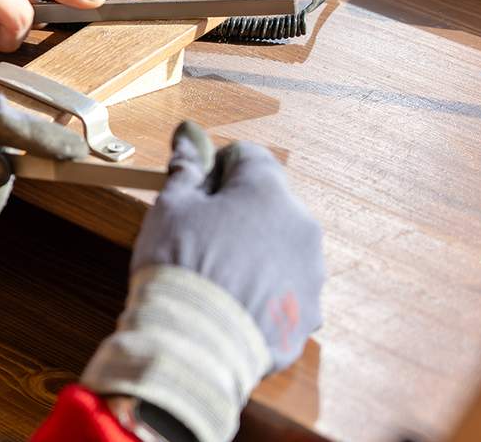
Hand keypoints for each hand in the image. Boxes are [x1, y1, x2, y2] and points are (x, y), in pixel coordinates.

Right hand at [81, 122, 323, 441]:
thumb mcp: (171, 207)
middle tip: (200, 238)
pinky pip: (285, 293)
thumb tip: (187, 135)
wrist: (192, 346)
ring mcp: (309, 275)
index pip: (249, 157)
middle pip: (269, 205)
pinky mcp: (305, 316)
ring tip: (216, 278)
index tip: (197, 191)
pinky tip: (231, 306)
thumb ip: (186, 168)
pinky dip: (264, 295)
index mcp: (269, 192)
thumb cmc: (179, 267)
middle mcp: (301, 228)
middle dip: (239, 214)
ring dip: (255, 254)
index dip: (217, 170)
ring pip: (280, 250)